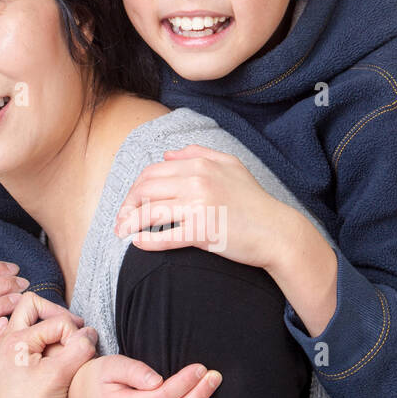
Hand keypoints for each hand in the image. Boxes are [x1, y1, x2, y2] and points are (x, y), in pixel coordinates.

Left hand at [0, 295, 99, 397]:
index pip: (57, 321)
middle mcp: (5, 340)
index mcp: (14, 338)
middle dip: (56, 314)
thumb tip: (90, 333)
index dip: (75, 335)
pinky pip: (28, 338)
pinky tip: (56, 359)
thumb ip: (80, 348)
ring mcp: (6, 352)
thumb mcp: (60, 374)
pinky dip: (44, 341)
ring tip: (66, 345)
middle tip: (73, 332)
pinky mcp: (12, 364)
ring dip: (50, 328)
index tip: (82, 355)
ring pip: (30, 322)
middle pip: (32, 305)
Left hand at [113, 144, 286, 268]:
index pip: (152, 172)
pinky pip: (165, 236)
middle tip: (120, 220)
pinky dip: (147, 241)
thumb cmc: (253, 201)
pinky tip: (138, 244)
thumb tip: (167, 155)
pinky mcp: (202, 232)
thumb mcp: (230, 166)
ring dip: (129, 223)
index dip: (135, 188)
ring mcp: (199, 206)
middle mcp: (197, 181)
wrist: (276, 231)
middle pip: (145, 190)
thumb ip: (198, 154)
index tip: (129, 203)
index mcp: (200, 164)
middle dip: (126, 205)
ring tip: (122, 233)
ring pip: (150, 212)